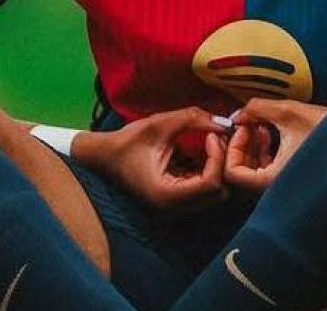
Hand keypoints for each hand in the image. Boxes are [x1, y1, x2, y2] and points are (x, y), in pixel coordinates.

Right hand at [75, 107, 228, 210]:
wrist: (103, 157)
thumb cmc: (127, 142)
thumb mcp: (160, 123)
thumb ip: (192, 118)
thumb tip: (223, 122)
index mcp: (167, 195)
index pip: (212, 184)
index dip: (218, 157)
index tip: (211, 134)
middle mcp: (174, 209)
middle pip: (219, 193)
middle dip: (222, 163)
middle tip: (214, 137)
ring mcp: (176, 209)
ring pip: (215, 193)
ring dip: (217, 167)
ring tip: (208, 141)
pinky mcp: (177, 202)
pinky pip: (204, 190)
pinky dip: (208, 170)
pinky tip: (200, 151)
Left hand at [223, 98, 326, 194]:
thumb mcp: (289, 112)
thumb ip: (257, 108)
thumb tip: (238, 113)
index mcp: (273, 180)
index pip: (232, 174)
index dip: (233, 147)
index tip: (244, 126)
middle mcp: (276, 189)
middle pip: (241, 173)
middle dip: (242, 144)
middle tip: (251, 122)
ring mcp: (284, 185)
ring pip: (254, 170)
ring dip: (253, 146)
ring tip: (263, 124)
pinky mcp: (291, 179)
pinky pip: (267, 169)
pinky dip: (264, 151)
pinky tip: (273, 132)